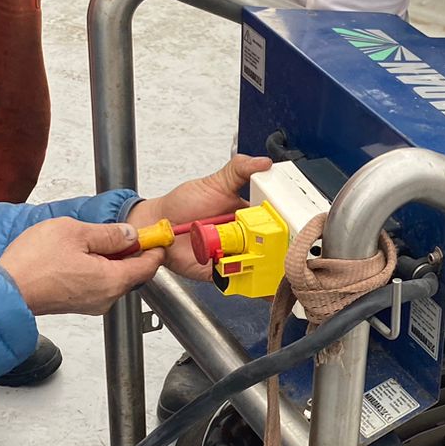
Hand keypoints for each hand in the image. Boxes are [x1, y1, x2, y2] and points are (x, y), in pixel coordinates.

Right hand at [0, 219, 164, 315]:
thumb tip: (129, 234)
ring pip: (113, 279)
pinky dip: (97, 269)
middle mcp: (106, 298)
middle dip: (132, 252)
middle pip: (132, 273)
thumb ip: (108, 234)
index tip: (155, 235)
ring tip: (92, 240)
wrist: (5, 289)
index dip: (154, 248)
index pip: (148, 266)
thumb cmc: (34, 262)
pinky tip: (79, 255)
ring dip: (111, 260)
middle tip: (122, 232)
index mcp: (112, 280)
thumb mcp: (75, 232)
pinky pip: (97, 285)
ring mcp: (91, 304)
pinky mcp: (76, 304)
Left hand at [128, 154, 272, 278]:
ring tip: (253, 255)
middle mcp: (245, 238)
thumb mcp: (214, 183)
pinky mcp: (222, 274)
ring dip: (262, 265)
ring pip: (259, 266)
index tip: (286, 223)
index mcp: (248, 216)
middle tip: (266, 240)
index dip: (283, 224)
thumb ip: (239, 170)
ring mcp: (234, 257)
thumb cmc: (183, 205)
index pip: (273, 221)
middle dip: (276, 248)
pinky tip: (247, 276)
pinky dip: (247, 282)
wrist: (158, 226)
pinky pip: (240, 281)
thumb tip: (264, 162)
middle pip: (271, 246)